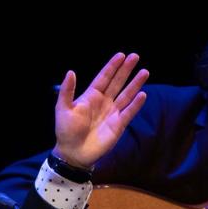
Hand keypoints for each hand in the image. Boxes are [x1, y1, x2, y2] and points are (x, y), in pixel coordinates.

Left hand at [53, 52, 147, 168]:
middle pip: (117, 82)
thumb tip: (71, 72)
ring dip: (135, 84)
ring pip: (126, 95)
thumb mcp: (63, 109)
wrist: (73, 153)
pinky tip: (142, 94)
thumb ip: (67, 91)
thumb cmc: (66, 131)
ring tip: (144, 72)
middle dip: (126, 70)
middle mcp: (103, 102)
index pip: (104, 77)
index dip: (112, 66)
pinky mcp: (118, 125)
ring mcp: (112, 113)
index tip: (121, 55)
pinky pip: (129, 112)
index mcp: (90, 96)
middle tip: (135, 56)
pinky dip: (136, 104)